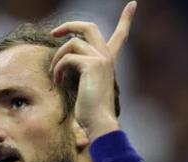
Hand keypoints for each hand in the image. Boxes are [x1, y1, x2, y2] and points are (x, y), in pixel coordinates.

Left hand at [49, 1, 136, 140]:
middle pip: (89, 27)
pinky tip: (57, 81)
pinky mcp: (91, 65)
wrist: (100, 123)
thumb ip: (81, 72)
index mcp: (109, 61)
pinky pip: (67, 58)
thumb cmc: (92, 112)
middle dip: (69, 25)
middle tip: (54, 33)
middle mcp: (107, 57)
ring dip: (57, 58)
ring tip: (54, 75)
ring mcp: (100, 59)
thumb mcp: (87, 88)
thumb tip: (63, 66)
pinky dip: (58, 68)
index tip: (133, 4)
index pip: (120, 35)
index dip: (126, 19)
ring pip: (72, 43)